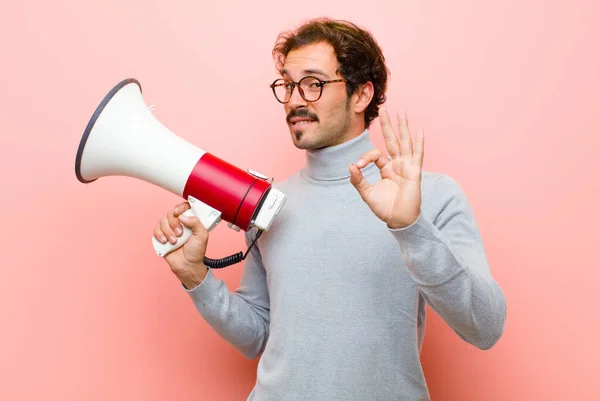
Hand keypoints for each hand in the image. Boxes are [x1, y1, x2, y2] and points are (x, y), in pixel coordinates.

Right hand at [153, 202, 208, 288]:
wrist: (187, 265)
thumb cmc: (196, 251)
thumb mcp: (202, 235)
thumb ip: (196, 222)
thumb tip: (183, 216)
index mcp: (190, 221)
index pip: (183, 207)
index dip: (180, 208)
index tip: (178, 213)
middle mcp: (179, 223)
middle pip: (171, 214)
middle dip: (174, 224)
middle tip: (180, 234)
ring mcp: (169, 230)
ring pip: (162, 221)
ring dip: (168, 231)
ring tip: (174, 241)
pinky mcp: (162, 237)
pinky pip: (156, 230)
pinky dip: (159, 235)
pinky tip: (166, 242)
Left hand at [349, 107, 423, 228]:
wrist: (399, 220)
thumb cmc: (385, 208)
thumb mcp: (367, 194)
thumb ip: (358, 180)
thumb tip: (350, 166)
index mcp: (387, 168)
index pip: (376, 154)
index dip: (365, 157)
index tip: (357, 166)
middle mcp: (398, 164)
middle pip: (392, 140)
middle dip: (388, 124)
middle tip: (383, 108)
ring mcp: (407, 166)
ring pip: (404, 142)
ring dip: (403, 126)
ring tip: (401, 111)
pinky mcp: (414, 172)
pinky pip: (417, 155)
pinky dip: (418, 143)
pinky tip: (418, 130)